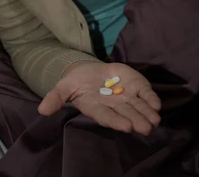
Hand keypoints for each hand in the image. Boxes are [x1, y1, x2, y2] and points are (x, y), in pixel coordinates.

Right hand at [38, 61, 160, 134]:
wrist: (90, 72)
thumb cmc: (77, 82)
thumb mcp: (64, 87)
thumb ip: (56, 98)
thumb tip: (41, 110)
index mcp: (97, 108)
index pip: (107, 117)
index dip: (116, 121)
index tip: (125, 127)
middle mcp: (114, 106)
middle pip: (126, 114)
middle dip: (136, 121)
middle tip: (145, 128)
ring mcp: (126, 97)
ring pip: (138, 107)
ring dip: (147, 114)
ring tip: (155, 120)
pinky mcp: (135, 86)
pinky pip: (145, 94)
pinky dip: (151, 99)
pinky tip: (157, 104)